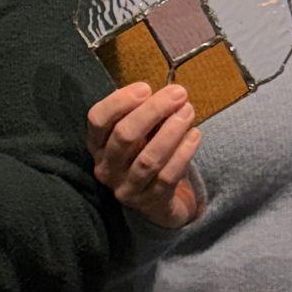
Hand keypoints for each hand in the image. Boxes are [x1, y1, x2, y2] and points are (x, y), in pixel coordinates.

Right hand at [87, 82, 204, 230]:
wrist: (159, 201)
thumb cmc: (146, 154)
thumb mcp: (139, 133)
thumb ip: (144, 113)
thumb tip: (169, 93)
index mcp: (97, 145)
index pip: (97, 119)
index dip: (120, 101)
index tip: (146, 88)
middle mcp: (106, 168)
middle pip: (124, 136)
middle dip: (153, 111)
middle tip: (178, 93)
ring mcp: (127, 188)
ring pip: (148, 159)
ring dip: (171, 131)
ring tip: (188, 111)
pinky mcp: (150, 203)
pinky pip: (167, 177)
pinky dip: (183, 153)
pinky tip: (195, 135)